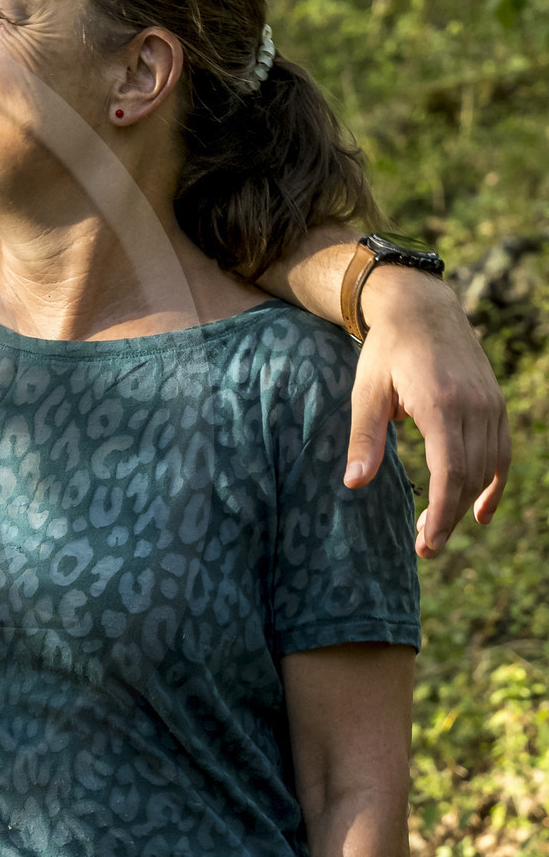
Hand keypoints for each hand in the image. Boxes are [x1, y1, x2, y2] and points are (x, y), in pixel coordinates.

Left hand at [345, 265, 509, 555]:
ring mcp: (490, 404)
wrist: (422, 308)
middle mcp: (473, 406)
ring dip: (464, 504)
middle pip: (470, 476)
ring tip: (435, 531)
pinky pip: (502, 453)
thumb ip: (364, 439)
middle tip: (424, 548)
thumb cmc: (386, 351)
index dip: (443, 512)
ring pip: (486, 469)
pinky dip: (494, 485)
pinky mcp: (495, 404)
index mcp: (440, 403)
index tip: (429, 543)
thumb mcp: (366, 392)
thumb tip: (354, 484)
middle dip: (449, 517)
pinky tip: (480, 514)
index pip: (451, 470)